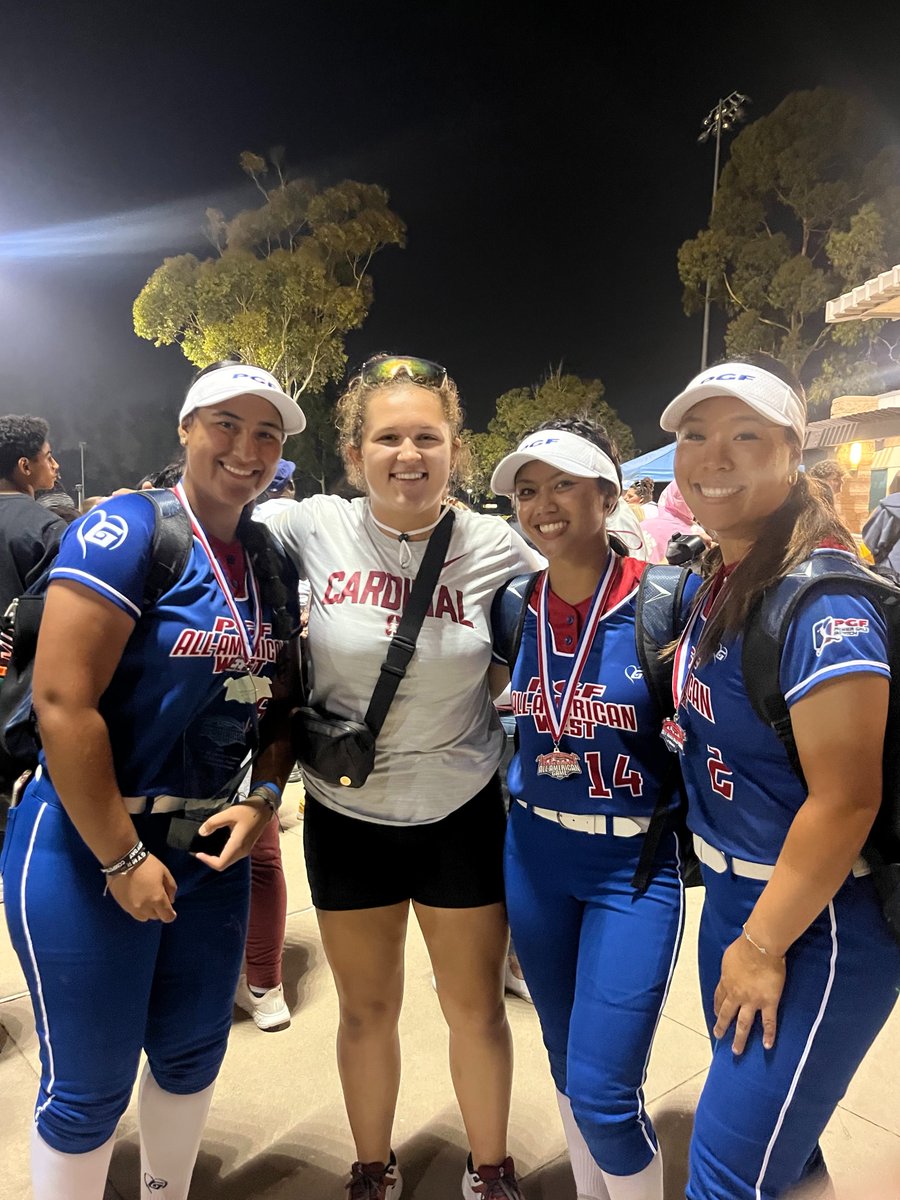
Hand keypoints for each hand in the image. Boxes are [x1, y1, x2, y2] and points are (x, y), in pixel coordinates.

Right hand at [107, 854, 176, 922]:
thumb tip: (171, 900)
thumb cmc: (147, 864)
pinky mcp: (122, 905)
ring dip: (147, 911)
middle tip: (157, 899)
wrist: (124, 860)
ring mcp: (131, 908)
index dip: (171, 914)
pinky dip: (137, 908)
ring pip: (143, 917)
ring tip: (146, 900)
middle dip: (159, 911)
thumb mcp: (165, 872)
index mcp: (157, 899)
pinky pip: (132, 912)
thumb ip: (171, 888)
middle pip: (155, 917)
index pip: (167, 917)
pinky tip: (136, 897)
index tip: (170, 909)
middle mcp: (144, 907)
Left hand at [192, 801, 272, 870]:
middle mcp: (242, 851)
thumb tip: (201, 833)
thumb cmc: (248, 810)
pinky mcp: (246, 848)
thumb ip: (213, 823)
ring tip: (205, 849)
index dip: (207, 861)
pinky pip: (231, 857)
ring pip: (227, 861)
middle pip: (223, 865)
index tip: (198, 853)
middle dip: (209, 861)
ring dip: (216, 859)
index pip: (220, 863)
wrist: (264, 809)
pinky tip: (215, 846)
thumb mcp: (228, 813)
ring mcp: (245, 850)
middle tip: (198, 851)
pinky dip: (222, 855)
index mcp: (237, 845)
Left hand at [713, 932, 785, 1053]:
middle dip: (722, 1027)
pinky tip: (768, 1045)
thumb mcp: (728, 957)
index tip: (716, 1014)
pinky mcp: (768, 1003)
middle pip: (727, 1014)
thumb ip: (729, 968)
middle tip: (719, 1036)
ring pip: (744, 1024)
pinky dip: (769, 1035)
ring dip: (740, 1038)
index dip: (718, 1007)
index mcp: (727, 981)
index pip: (719, 997)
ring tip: (736, 1051)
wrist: (760, 947)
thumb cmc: (744, 947)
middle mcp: (736, 994)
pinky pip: (768, 1022)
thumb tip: (731, 970)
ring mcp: (752, 1001)